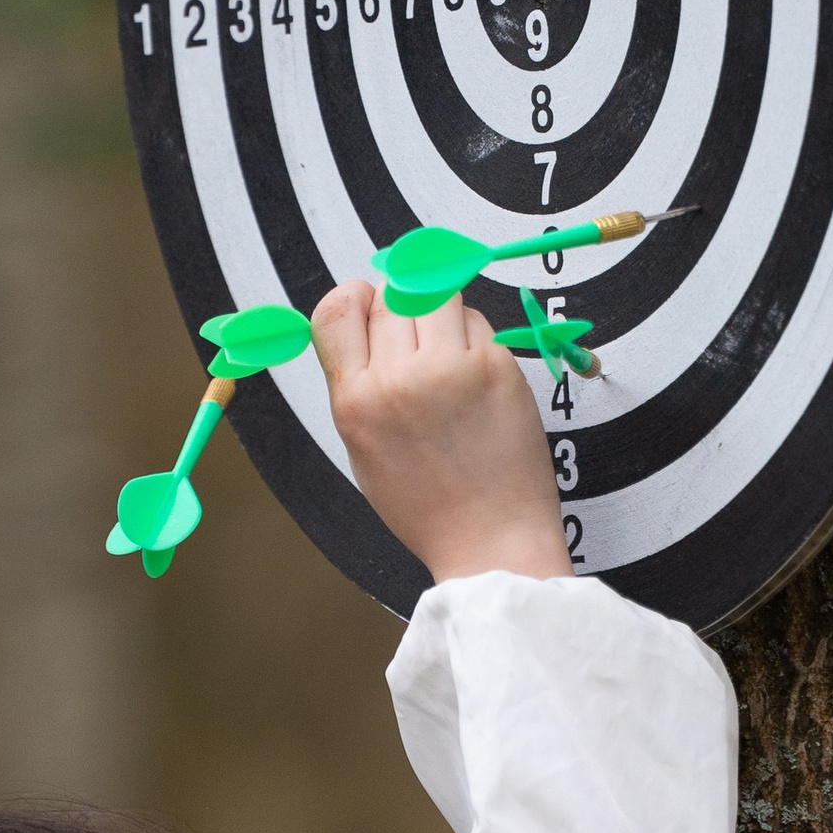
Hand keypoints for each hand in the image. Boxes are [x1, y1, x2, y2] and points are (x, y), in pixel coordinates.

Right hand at [312, 278, 570, 585]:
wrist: (490, 539)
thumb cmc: (427, 503)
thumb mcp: (363, 448)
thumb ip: (356, 383)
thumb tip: (365, 321)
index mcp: (355, 401)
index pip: (336, 309)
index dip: (355, 298)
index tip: (369, 306)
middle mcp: (397, 379)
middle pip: (390, 295)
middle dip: (401, 306)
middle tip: (419, 337)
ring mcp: (450, 369)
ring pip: (435, 293)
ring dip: (439, 310)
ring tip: (448, 347)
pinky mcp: (496, 366)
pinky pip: (476, 320)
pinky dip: (473, 334)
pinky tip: (475, 370)